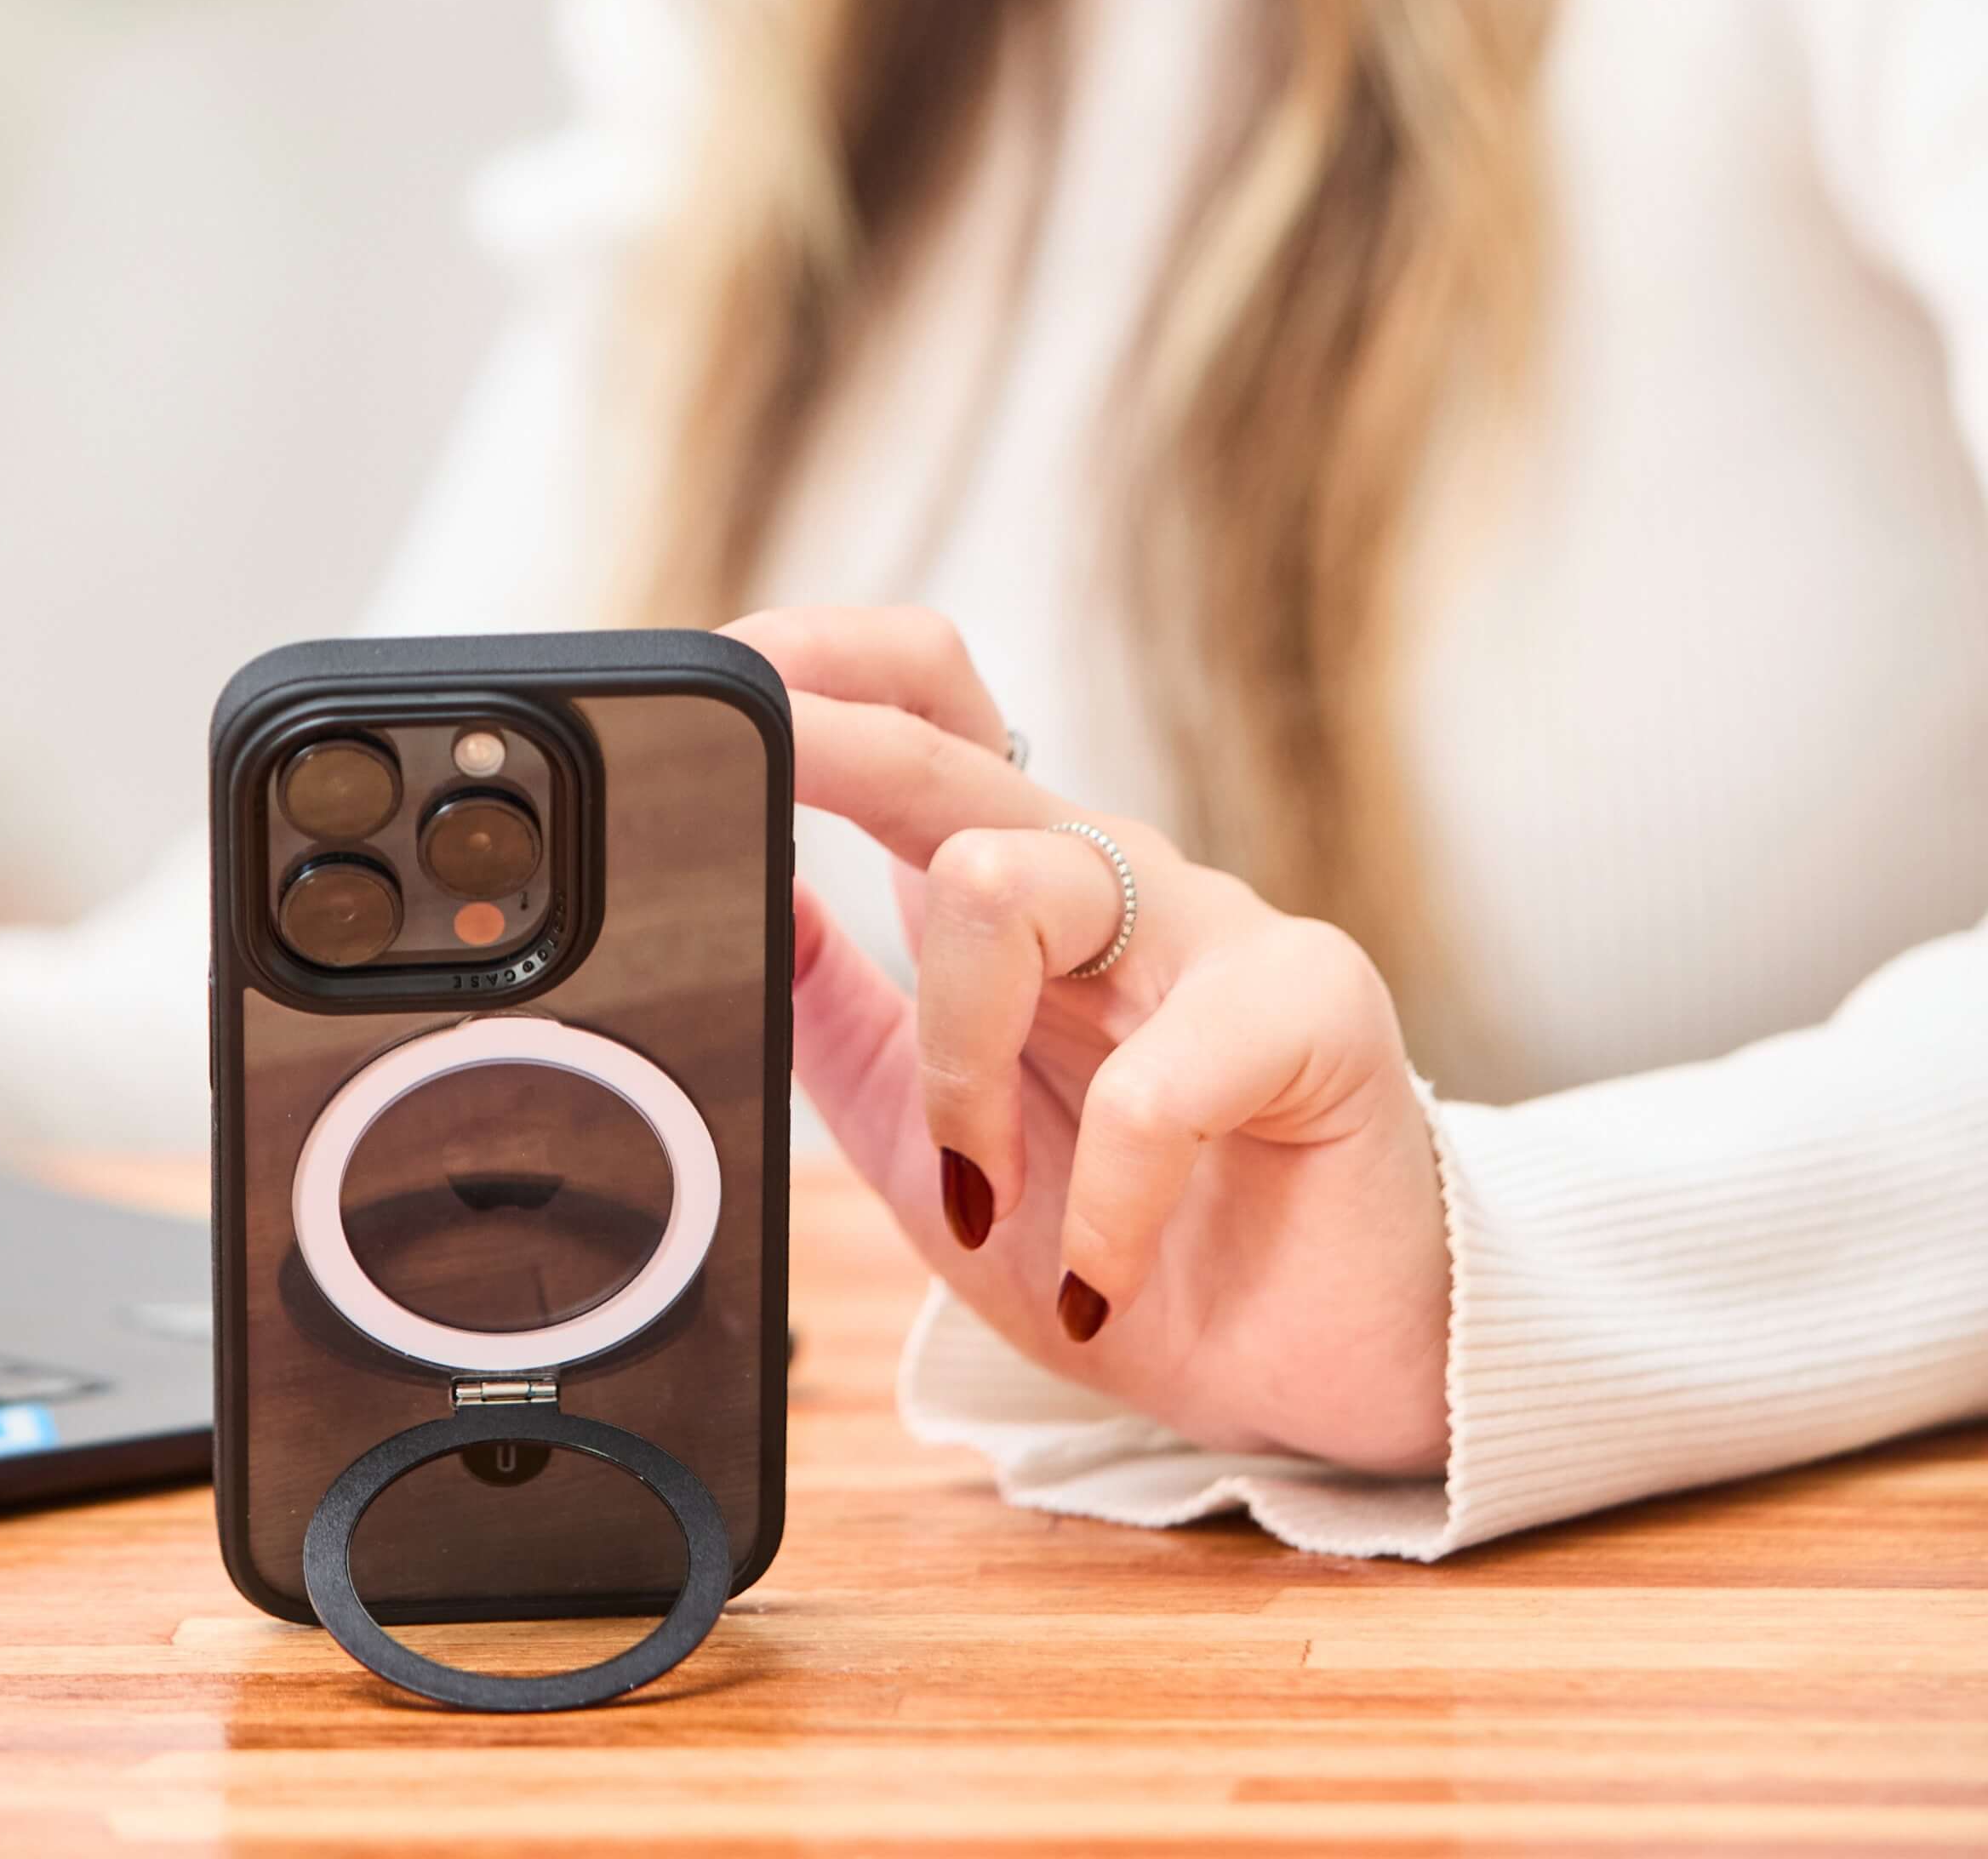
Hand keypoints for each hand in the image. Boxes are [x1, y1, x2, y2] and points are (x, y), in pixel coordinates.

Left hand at [730, 606, 1449, 1475]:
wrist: (1305, 1371)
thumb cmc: (1132, 1241)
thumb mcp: (929, 1138)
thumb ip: (836, 1013)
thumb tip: (748, 883)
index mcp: (1012, 893)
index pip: (918, 714)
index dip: (820, 668)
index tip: (728, 668)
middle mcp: (1106, 878)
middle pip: (943, 750)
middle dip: (828, 739)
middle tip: (754, 758)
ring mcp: (1210, 927)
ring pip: (1004, 884)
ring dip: (959, 1070)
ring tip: (990, 1194)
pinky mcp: (1311, 1005)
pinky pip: (1156, 1087)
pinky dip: (1100, 1208)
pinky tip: (1102, 1274)